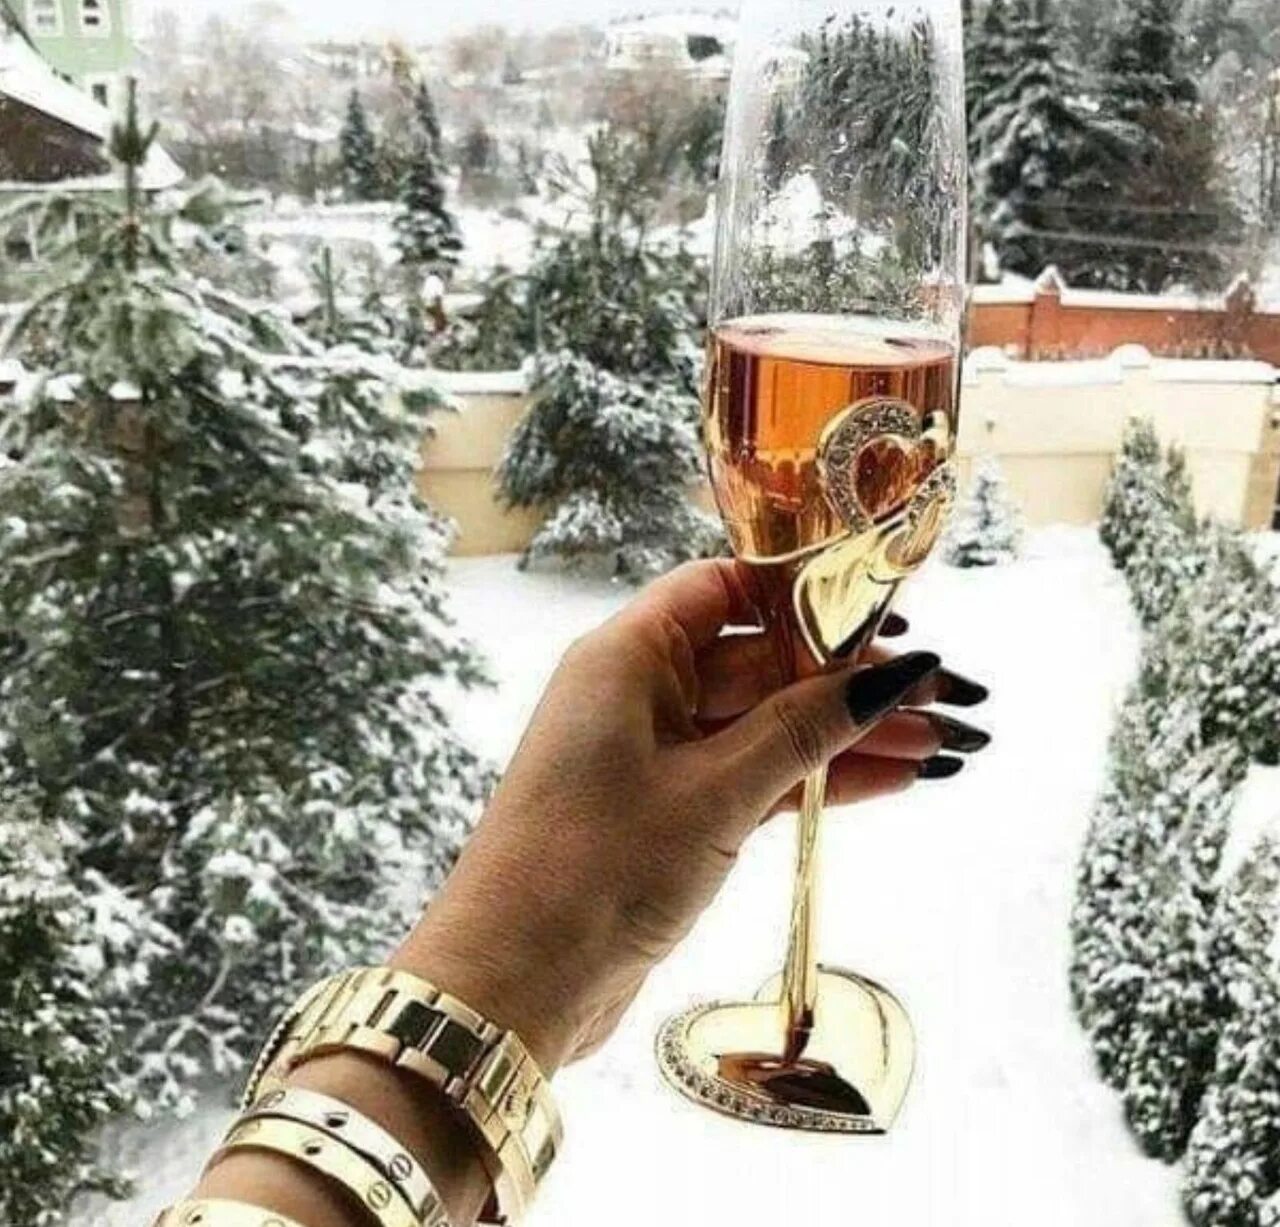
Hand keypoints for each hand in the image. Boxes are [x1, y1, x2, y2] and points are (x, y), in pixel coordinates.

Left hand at [398, 560, 989, 1069]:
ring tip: (943, 746)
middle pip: (761, 662)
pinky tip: (892, 780)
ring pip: (768, 726)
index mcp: (628, 656)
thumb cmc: (597, 866)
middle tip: (945, 696)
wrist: (515, 983)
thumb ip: (807, 727)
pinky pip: (756, 777)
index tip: (883, 608)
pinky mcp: (671, 814)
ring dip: (848, 737)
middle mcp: (640, 694)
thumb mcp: (716, 790)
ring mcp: (655, 757)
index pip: (726, 588)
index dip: (806, 594)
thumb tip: (896, 672)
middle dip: (852, 681)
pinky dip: (816, 781)